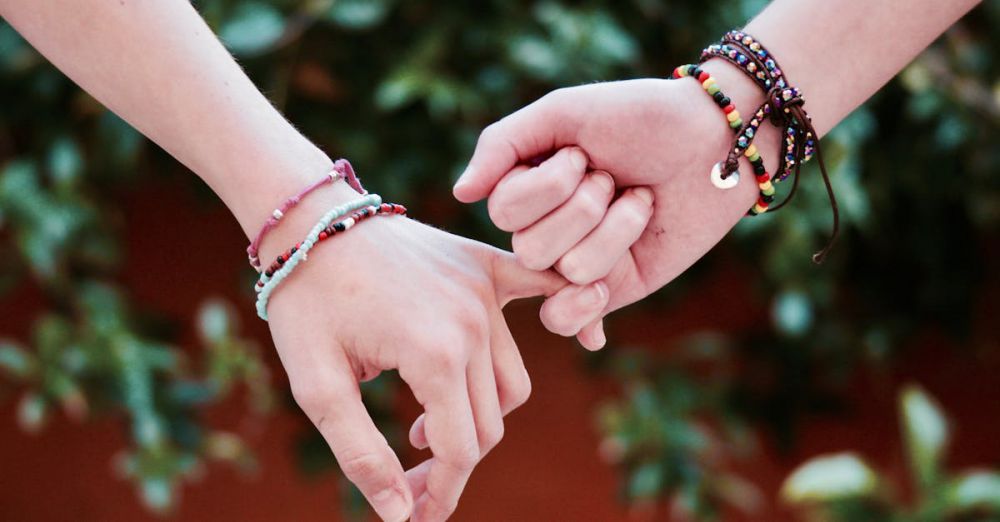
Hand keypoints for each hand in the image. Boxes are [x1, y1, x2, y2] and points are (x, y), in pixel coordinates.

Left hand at [264, 212, 594, 520]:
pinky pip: (545, 294)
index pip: (460, 448)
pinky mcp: (487, 266)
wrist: (310, 221)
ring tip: (421, 424)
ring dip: (479, 418)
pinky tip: (591, 338)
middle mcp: (474, 323)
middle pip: (489, 423)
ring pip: (511, 382)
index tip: (416, 516)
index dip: (439, 493)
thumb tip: (399, 516)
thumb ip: (361, 455)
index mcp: (434, 354)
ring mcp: (486, 291)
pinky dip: (571, 314)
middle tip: (406, 476)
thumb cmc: (306, 302)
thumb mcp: (317, 386)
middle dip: (451, 463)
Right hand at [454, 65, 777, 347]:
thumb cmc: (640, 117)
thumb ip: (502, 144)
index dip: (551, 184)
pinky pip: (568, 320)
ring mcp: (575, 261)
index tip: (585, 153)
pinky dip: (582, 313)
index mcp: (525, 185)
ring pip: (567, 273)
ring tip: (640, 202)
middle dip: (586, 206)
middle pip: (531, 247)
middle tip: (615, 178)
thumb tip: (460, 194)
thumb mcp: (564, 112)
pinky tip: (602, 295)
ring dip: (616, 230)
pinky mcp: (611, 289)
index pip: (505, 210)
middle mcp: (543, 226)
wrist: (715, 142)